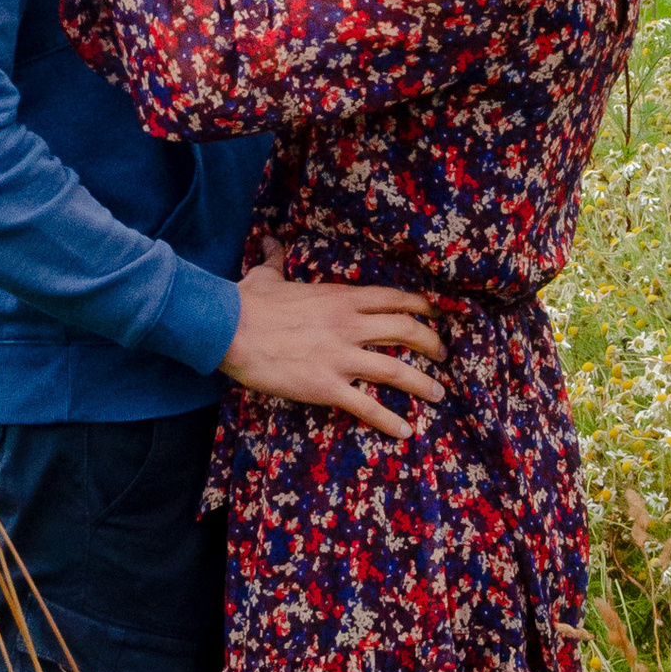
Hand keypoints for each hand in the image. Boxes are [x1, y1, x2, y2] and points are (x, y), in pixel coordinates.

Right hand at [221, 239, 445, 439]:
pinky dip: (389, 420)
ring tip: (438, 394)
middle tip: (443, 356)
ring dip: (423, 383)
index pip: (394, 298)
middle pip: (407, 331)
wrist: (228, 328)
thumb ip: (277, 258)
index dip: (421, 307)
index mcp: (341, 297)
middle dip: (431, 344)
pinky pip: (366, 406)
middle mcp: (349, 325)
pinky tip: (405, 431)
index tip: (436, 315)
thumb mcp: (268, 275)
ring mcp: (340, 357)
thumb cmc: (247, 301)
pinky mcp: (326, 386)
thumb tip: (269, 240)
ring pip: (396, 370)